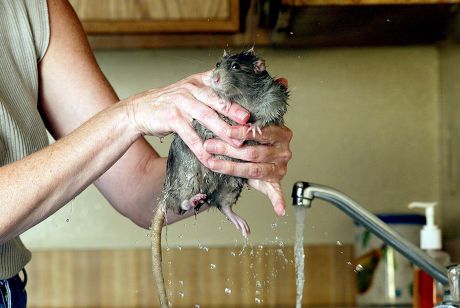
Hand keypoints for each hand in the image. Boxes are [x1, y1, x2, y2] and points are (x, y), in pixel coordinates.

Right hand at [123, 71, 249, 166]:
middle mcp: (191, 88)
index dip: (240, 88)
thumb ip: (210, 93)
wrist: (139, 110)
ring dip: (223, 130)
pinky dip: (201, 150)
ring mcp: (181, 102)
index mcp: (200, 81)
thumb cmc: (170, 103)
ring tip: (237, 143)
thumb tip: (238, 103)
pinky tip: (211, 160)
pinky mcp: (172, 118)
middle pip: (217, 99)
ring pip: (206, 117)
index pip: (223, 82)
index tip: (257, 97)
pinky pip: (190, 136)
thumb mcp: (190, 91)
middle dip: (235, 109)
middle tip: (250, 120)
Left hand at [204, 125, 292, 215]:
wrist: (265, 144)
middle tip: (209, 145)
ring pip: (253, 170)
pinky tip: (279, 210)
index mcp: (282, 134)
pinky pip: (277, 193)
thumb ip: (247, 120)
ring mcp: (280, 168)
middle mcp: (284, 151)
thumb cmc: (257, 133)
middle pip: (253, 153)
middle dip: (228, 149)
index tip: (226, 130)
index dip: (243, 132)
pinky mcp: (275, 182)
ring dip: (230, 168)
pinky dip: (278, 201)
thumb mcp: (255, 122)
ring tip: (212, 163)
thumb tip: (232, 99)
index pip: (261, 133)